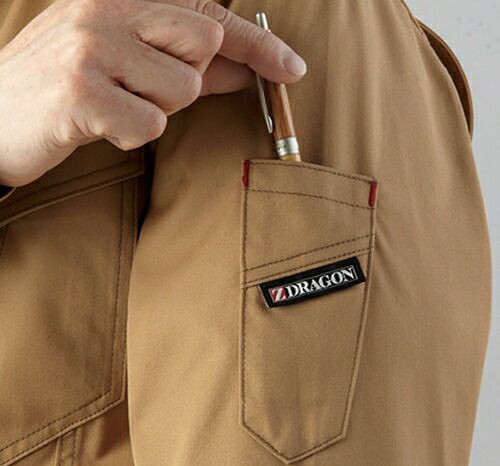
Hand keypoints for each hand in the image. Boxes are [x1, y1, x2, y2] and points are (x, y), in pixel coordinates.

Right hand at [0, 0, 306, 186]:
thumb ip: (192, 66)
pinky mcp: (81, 93)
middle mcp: (106, 7)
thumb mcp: (131, 66)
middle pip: (203, 49)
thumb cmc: (71, 88)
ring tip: (111, 103)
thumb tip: (245, 71)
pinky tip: (97, 124)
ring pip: (181, 91)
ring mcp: (92, 47)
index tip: (293, 68)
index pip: (211, 15)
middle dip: (182, 81)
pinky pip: (149, 126)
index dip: (259, 44)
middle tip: (136, 86)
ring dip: (154, 109)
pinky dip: (130, 134)